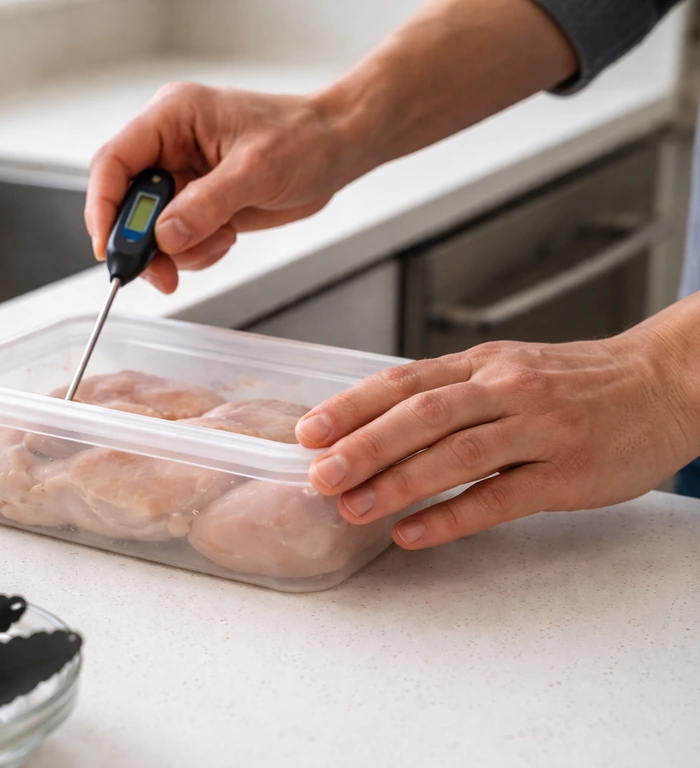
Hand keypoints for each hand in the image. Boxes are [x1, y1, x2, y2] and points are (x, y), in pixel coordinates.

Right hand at [84, 83, 352, 292]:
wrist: (337, 148)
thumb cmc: (305, 138)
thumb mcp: (257, 170)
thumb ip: (207, 205)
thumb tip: (165, 236)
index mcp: (171, 117)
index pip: (113, 163)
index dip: (104, 208)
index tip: (110, 249)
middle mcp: (169, 145)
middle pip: (124, 202)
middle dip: (141, 242)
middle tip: (161, 274)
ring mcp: (182, 176)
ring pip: (149, 228)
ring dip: (177, 251)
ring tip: (220, 240)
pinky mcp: (197, 202)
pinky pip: (176, 239)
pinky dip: (195, 252)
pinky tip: (226, 236)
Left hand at [294, 331, 698, 549]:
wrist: (663, 385)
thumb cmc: (574, 382)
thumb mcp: (507, 369)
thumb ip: (449, 391)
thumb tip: (376, 421)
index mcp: (482, 365)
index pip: (404, 381)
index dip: (353, 406)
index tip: (310, 431)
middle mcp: (505, 390)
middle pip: (422, 415)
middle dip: (364, 446)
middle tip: (319, 474)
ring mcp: (538, 431)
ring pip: (457, 454)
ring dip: (398, 483)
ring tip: (353, 508)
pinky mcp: (567, 474)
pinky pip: (500, 498)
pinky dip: (451, 517)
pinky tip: (413, 533)